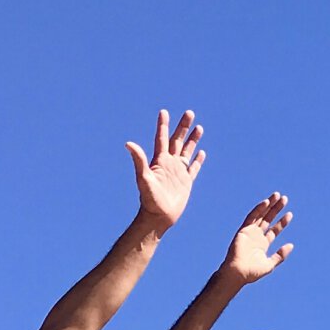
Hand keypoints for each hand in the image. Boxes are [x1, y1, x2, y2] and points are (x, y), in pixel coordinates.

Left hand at [125, 109, 203, 228]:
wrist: (158, 217)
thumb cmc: (149, 199)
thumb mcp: (144, 178)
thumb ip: (139, 160)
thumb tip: (128, 143)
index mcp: (159, 161)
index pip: (161, 138)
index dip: (163, 125)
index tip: (164, 112)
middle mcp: (169, 164)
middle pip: (177, 140)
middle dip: (183, 127)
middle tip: (189, 112)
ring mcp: (178, 172)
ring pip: (187, 151)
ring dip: (192, 140)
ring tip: (199, 127)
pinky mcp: (186, 182)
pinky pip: (193, 168)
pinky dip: (198, 160)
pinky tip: (201, 152)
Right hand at [220, 193, 292, 284]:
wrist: (237, 273)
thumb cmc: (252, 272)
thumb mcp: (269, 265)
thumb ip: (280, 255)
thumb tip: (291, 245)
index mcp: (262, 244)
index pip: (274, 230)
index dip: (282, 222)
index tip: (290, 214)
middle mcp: (256, 236)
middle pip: (268, 219)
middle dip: (276, 209)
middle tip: (285, 199)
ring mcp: (249, 232)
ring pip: (261, 215)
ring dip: (269, 205)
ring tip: (277, 195)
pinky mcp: (243, 230)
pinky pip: (252, 217)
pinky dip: (259, 209)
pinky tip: (267, 202)